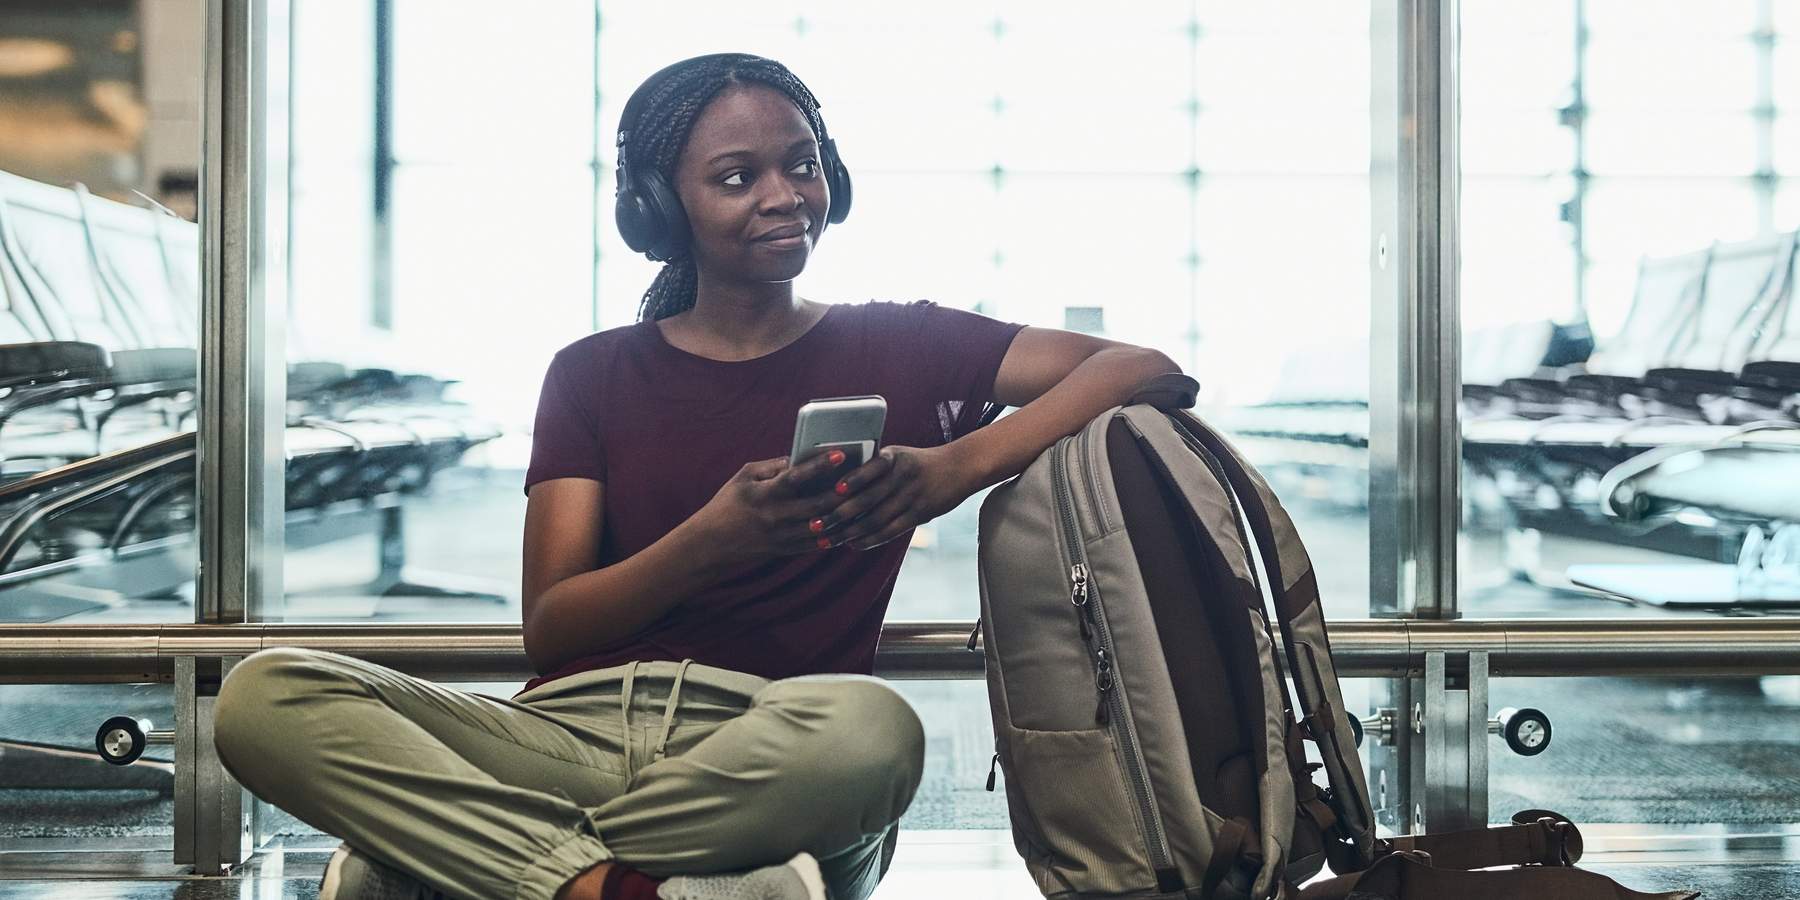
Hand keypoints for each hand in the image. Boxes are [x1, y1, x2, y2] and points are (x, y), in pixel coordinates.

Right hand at [693, 449, 853, 564]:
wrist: (710, 543)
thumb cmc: (728, 503)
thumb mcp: (745, 476)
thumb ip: (774, 466)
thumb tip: (802, 457)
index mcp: (765, 493)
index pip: (797, 476)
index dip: (819, 465)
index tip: (839, 454)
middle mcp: (775, 516)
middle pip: (818, 506)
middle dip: (841, 494)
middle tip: (862, 481)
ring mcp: (782, 536)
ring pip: (822, 528)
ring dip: (843, 517)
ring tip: (863, 503)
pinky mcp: (785, 550)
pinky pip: (816, 544)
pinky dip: (834, 536)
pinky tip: (849, 525)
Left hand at [822, 444, 980, 550]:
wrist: (959, 467)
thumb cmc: (918, 462)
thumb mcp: (898, 455)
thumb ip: (874, 468)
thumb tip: (837, 485)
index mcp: (894, 457)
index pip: (871, 469)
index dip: (853, 481)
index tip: (834, 491)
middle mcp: (903, 477)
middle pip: (868, 499)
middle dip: (840, 515)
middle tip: (818, 525)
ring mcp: (912, 497)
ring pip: (877, 519)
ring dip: (851, 532)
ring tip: (830, 540)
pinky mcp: (920, 514)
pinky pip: (891, 531)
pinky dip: (870, 540)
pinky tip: (854, 544)